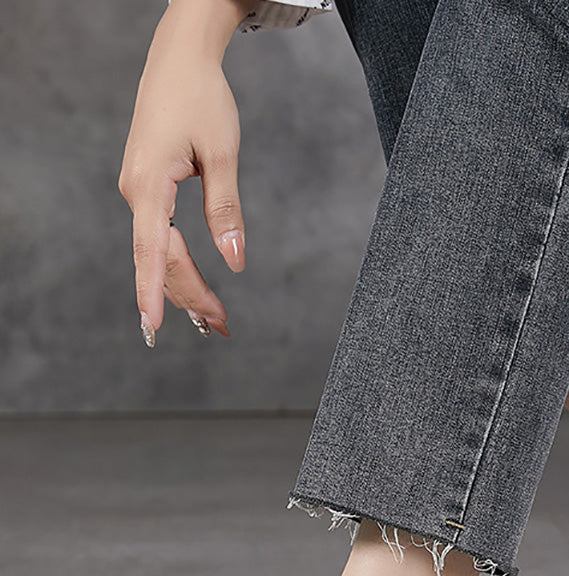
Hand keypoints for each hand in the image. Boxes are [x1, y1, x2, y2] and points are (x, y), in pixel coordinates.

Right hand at [118, 0, 254, 344]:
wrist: (180, 58)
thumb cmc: (201, 97)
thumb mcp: (222, 153)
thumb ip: (226, 210)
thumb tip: (234, 259)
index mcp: (149, 184)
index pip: (152, 251)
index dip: (153, 291)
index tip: (153, 326)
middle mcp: (136, 192)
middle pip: (161, 260)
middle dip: (190, 295)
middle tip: (221, 325)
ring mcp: (138, 191)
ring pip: (160, 252)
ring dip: (186, 285)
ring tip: (212, 318)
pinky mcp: (147, 188)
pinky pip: (159, 237)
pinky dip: (178, 264)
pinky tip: (194, 286)